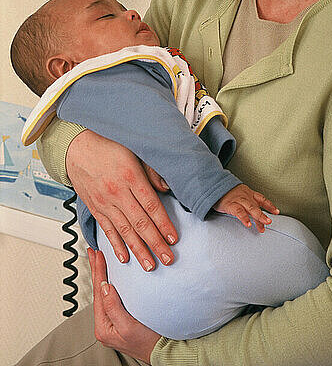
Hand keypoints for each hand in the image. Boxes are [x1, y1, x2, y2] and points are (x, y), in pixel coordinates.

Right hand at [67, 129, 176, 269]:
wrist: (77, 148)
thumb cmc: (108, 146)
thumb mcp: (135, 150)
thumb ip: (151, 170)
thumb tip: (166, 187)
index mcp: (130, 176)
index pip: (151, 206)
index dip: (163, 224)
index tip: (173, 238)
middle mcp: (117, 193)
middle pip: (140, 223)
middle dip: (155, 243)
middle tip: (168, 259)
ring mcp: (104, 203)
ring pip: (124, 231)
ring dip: (138, 250)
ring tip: (150, 265)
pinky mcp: (95, 208)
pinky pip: (107, 230)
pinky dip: (116, 245)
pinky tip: (125, 258)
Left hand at [88, 248, 160, 363]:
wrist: (165, 350)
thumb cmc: (148, 343)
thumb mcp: (128, 327)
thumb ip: (114, 308)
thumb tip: (105, 287)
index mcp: (103, 326)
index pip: (98, 293)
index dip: (98, 272)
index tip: (98, 256)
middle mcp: (106, 323)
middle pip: (99, 291)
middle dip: (96, 270)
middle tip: (93, 252)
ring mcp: (113, 320)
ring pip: (105, 292)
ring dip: (102, 274)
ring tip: (99, 260)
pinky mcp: (122, 316)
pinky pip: (113, 295)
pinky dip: (111, 281)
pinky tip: (112, 275)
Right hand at [214, 184, 279, 232]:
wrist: (213, 184)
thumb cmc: (225, 193)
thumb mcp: (239, 194)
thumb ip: (246, 203)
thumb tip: (253, 214)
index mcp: (248, 193)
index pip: (261, 198)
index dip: (269, 205)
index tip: (277, 212)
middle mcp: (245, 196)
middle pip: (257, 206)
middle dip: (264, 214)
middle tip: (270, 222)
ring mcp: (238, 200)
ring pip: (250, 208)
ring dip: (258, 217)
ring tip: (262, 227)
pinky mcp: (230, 204)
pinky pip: (238, 212)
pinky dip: (244, 218)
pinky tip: (248, 224)